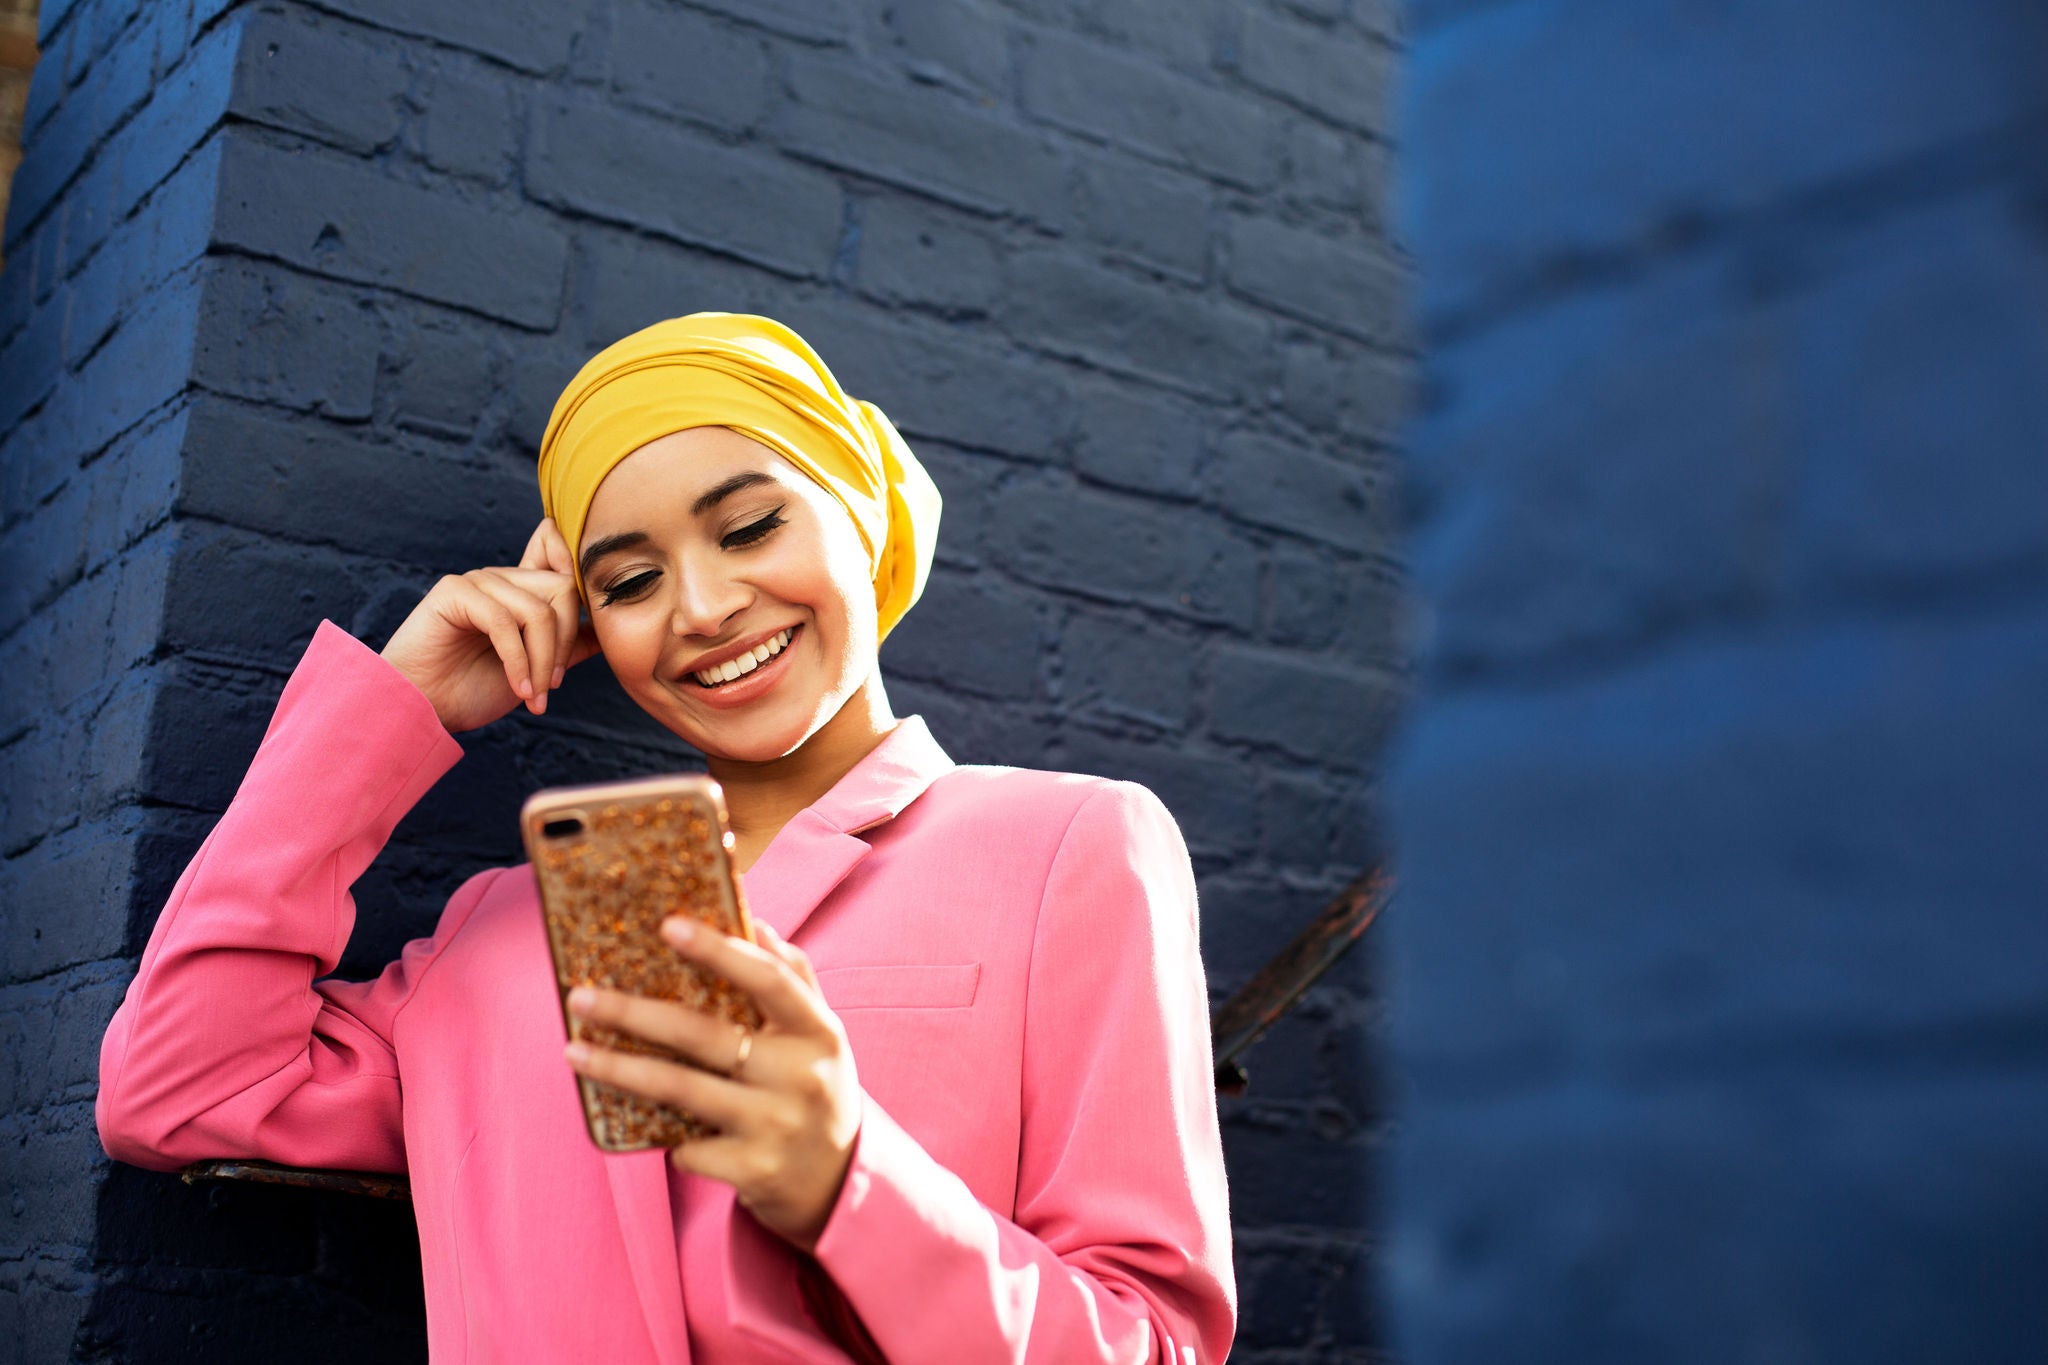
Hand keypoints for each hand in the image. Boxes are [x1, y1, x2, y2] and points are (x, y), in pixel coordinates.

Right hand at [379, 518, 600, 731]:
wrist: (424, 710)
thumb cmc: (473, 690)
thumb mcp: (536, 669)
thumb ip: (568, 646)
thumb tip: (607, 631)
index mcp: (520, 590)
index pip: (563, 564)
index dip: (583, 584)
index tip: (589, 633)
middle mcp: (501, 578)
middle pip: (562, 591)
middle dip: (563, 646)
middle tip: (551, 687)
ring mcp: (478, 580)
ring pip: (537, 611)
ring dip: (541, 662)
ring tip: (533, 697)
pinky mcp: (454, 591)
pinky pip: (504, 621)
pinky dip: (517, 660)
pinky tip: (516, 689)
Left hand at [563, 919, 861, 1251]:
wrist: (841, 1183)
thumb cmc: (817, 1090)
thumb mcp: (821, 1035)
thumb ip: (795, 979)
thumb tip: (758, 924)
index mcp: (819, 1031)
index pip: (769, 979)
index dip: (719, 950)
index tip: (669, 925)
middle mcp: (801, 1076)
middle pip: (705, 1035)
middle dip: (635, 1013)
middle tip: (582, 996)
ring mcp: (777, 1125)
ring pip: (681, 1090)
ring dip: (620, 1069)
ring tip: (574, 1051)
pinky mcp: (754, 1171)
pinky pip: (687, 1149)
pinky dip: (667, 1138)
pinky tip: (651, 1129)